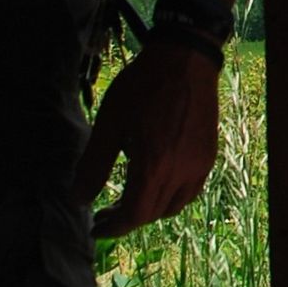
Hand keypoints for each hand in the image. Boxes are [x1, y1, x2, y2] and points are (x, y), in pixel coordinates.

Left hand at [76, 37, 221, 237]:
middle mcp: (181, 173)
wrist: (185, 59)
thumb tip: (79, 199)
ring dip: (150, 209)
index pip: (134, 216)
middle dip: (127, 219)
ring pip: (174, 206)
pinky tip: (157, 179)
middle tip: (106, 212)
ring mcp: (199, 165)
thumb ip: (93, 166)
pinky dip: (170, 195)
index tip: (95, 227)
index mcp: (154, 167)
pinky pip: (189, 190)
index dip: (112, 227)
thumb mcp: (109, 124)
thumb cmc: (143, 88)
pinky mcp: (208, 155)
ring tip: (130, 197)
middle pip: (153, 214)